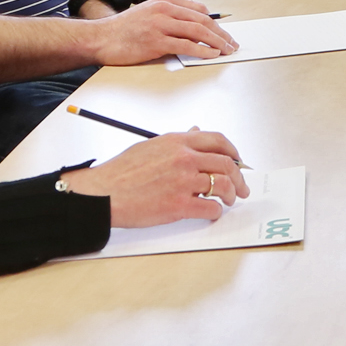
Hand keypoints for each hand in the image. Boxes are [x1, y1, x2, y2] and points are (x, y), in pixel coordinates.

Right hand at [63, 129, 247, 227]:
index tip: (237, 161)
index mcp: (178, 142)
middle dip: (239, 177)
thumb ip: (177, 141)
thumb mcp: (151, 146)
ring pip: (222, 186)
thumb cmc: (121, 172)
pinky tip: (212, 212)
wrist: (103, 194)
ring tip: (228, 200)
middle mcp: (184, 158)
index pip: (217, 141)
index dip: (233, 152)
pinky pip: (210, 208)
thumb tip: (196, 132)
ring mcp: (183, 182)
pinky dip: (215, 212)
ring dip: (230, 195)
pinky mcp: (179, 205)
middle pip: (226, 164)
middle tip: (242, 187)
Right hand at [80, 0, 240, 65]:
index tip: (224, 32)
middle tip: (231, 43)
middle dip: (220, 32)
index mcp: (164, 1)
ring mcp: (160, 25)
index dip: (215, 22)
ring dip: (216, 42)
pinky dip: (202, 50)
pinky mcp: (156, 42)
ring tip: (226, 50)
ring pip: (197, 31)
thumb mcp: (147, 13)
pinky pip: (186, 45)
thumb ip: (168, 16)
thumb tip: (192, 26)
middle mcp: (164, 10)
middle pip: (202, 20)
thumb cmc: (123, 30)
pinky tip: (211, 55)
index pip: (198, 10)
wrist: (100, 38)